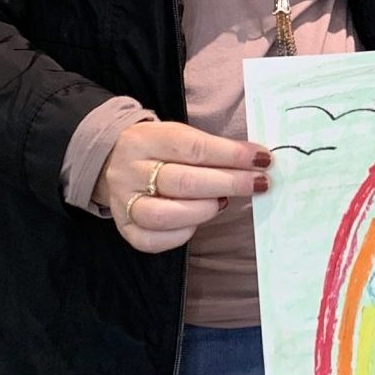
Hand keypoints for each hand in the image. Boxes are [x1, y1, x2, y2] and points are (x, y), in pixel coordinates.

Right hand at [94, 120, 271, 253]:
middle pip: (182, 182)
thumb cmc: (160, 148)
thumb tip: (257, 162)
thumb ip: (212, 148)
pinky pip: (151, 240)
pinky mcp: (124, 228)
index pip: (193, 147)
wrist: (112, 159)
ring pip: (164, 214)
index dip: (231, 154)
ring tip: (223, 202)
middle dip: (229, 183)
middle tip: (259, 183)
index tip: (263, 159)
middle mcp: (130, 171)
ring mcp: (124, 201)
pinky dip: (181, 234)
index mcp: (145, 139)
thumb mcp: (179, 134)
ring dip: (204, 210)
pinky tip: (198, 222)